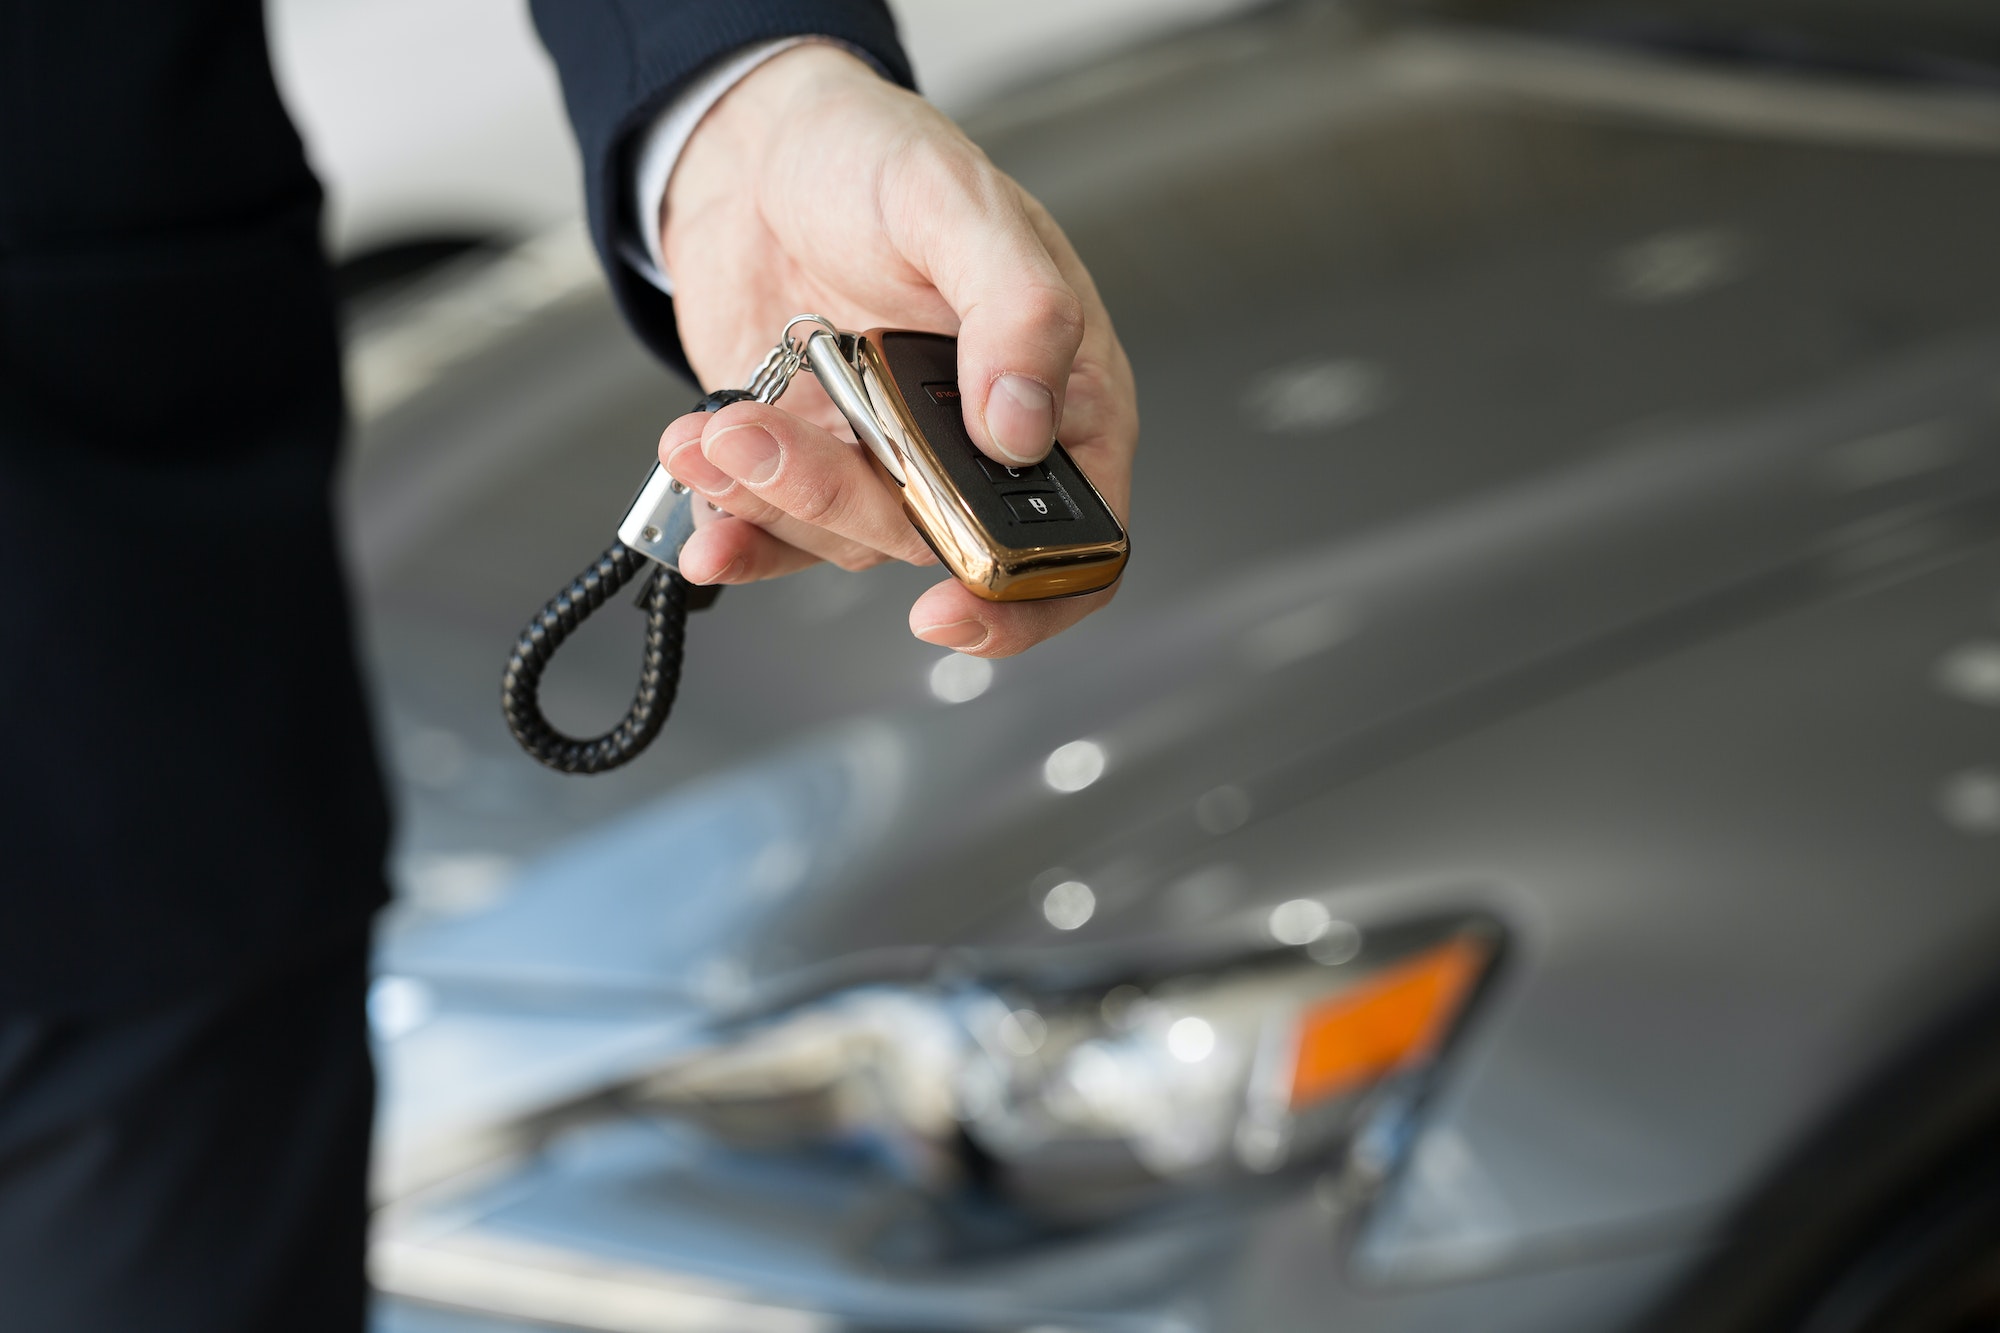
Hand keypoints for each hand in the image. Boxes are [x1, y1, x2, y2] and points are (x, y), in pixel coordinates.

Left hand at [655, 45, 1135, 657]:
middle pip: (940, 546)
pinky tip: (700, 491)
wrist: (756, 147)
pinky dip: (735, 528)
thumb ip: (1017, 309)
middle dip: (843, 505)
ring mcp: (893, 463)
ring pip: (847, 539)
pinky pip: (781, 534)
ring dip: (771, 496)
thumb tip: (1023, 426)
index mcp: (1061, 396)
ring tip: (718, 425)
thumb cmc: (879, 158)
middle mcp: (981, 446)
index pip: (1081, 539)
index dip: (1028, 596)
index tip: (952, 609)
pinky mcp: (812, 463)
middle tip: (769, 438)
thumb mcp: (961, 207)